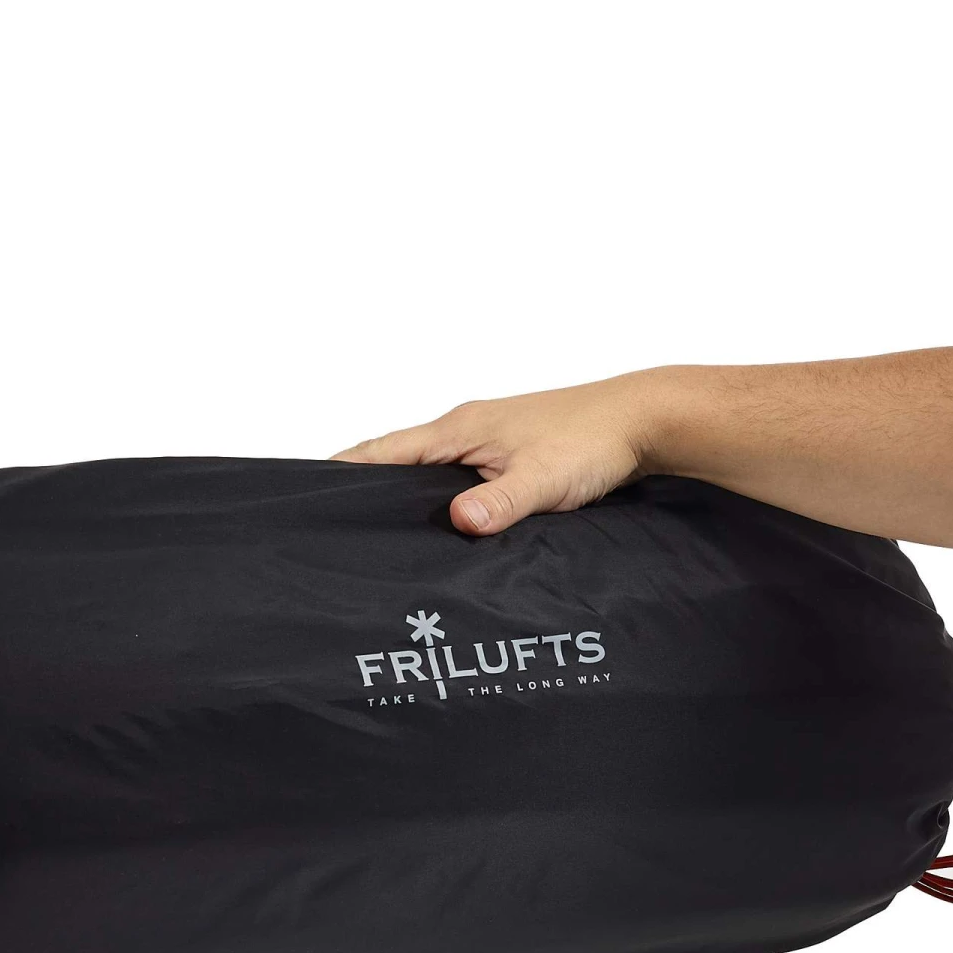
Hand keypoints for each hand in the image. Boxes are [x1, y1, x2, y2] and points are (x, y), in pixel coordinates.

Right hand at [332, 372, 657, 535]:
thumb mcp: (545, 478)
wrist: (645, 419)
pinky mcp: (509, 455)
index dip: (343, 471)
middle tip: (334, 526)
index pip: (383, 451)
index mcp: (460, 429)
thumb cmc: (596, 439)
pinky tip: (443, 525)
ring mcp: (487, 441)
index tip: (307, 492)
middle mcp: (467, 430)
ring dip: (404, 495)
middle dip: (364, 488)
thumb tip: (459, 522)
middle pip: (397, 460)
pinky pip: (457, 476)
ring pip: (428, 470)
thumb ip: (501, 503)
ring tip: (378, 534)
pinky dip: (439, 497)